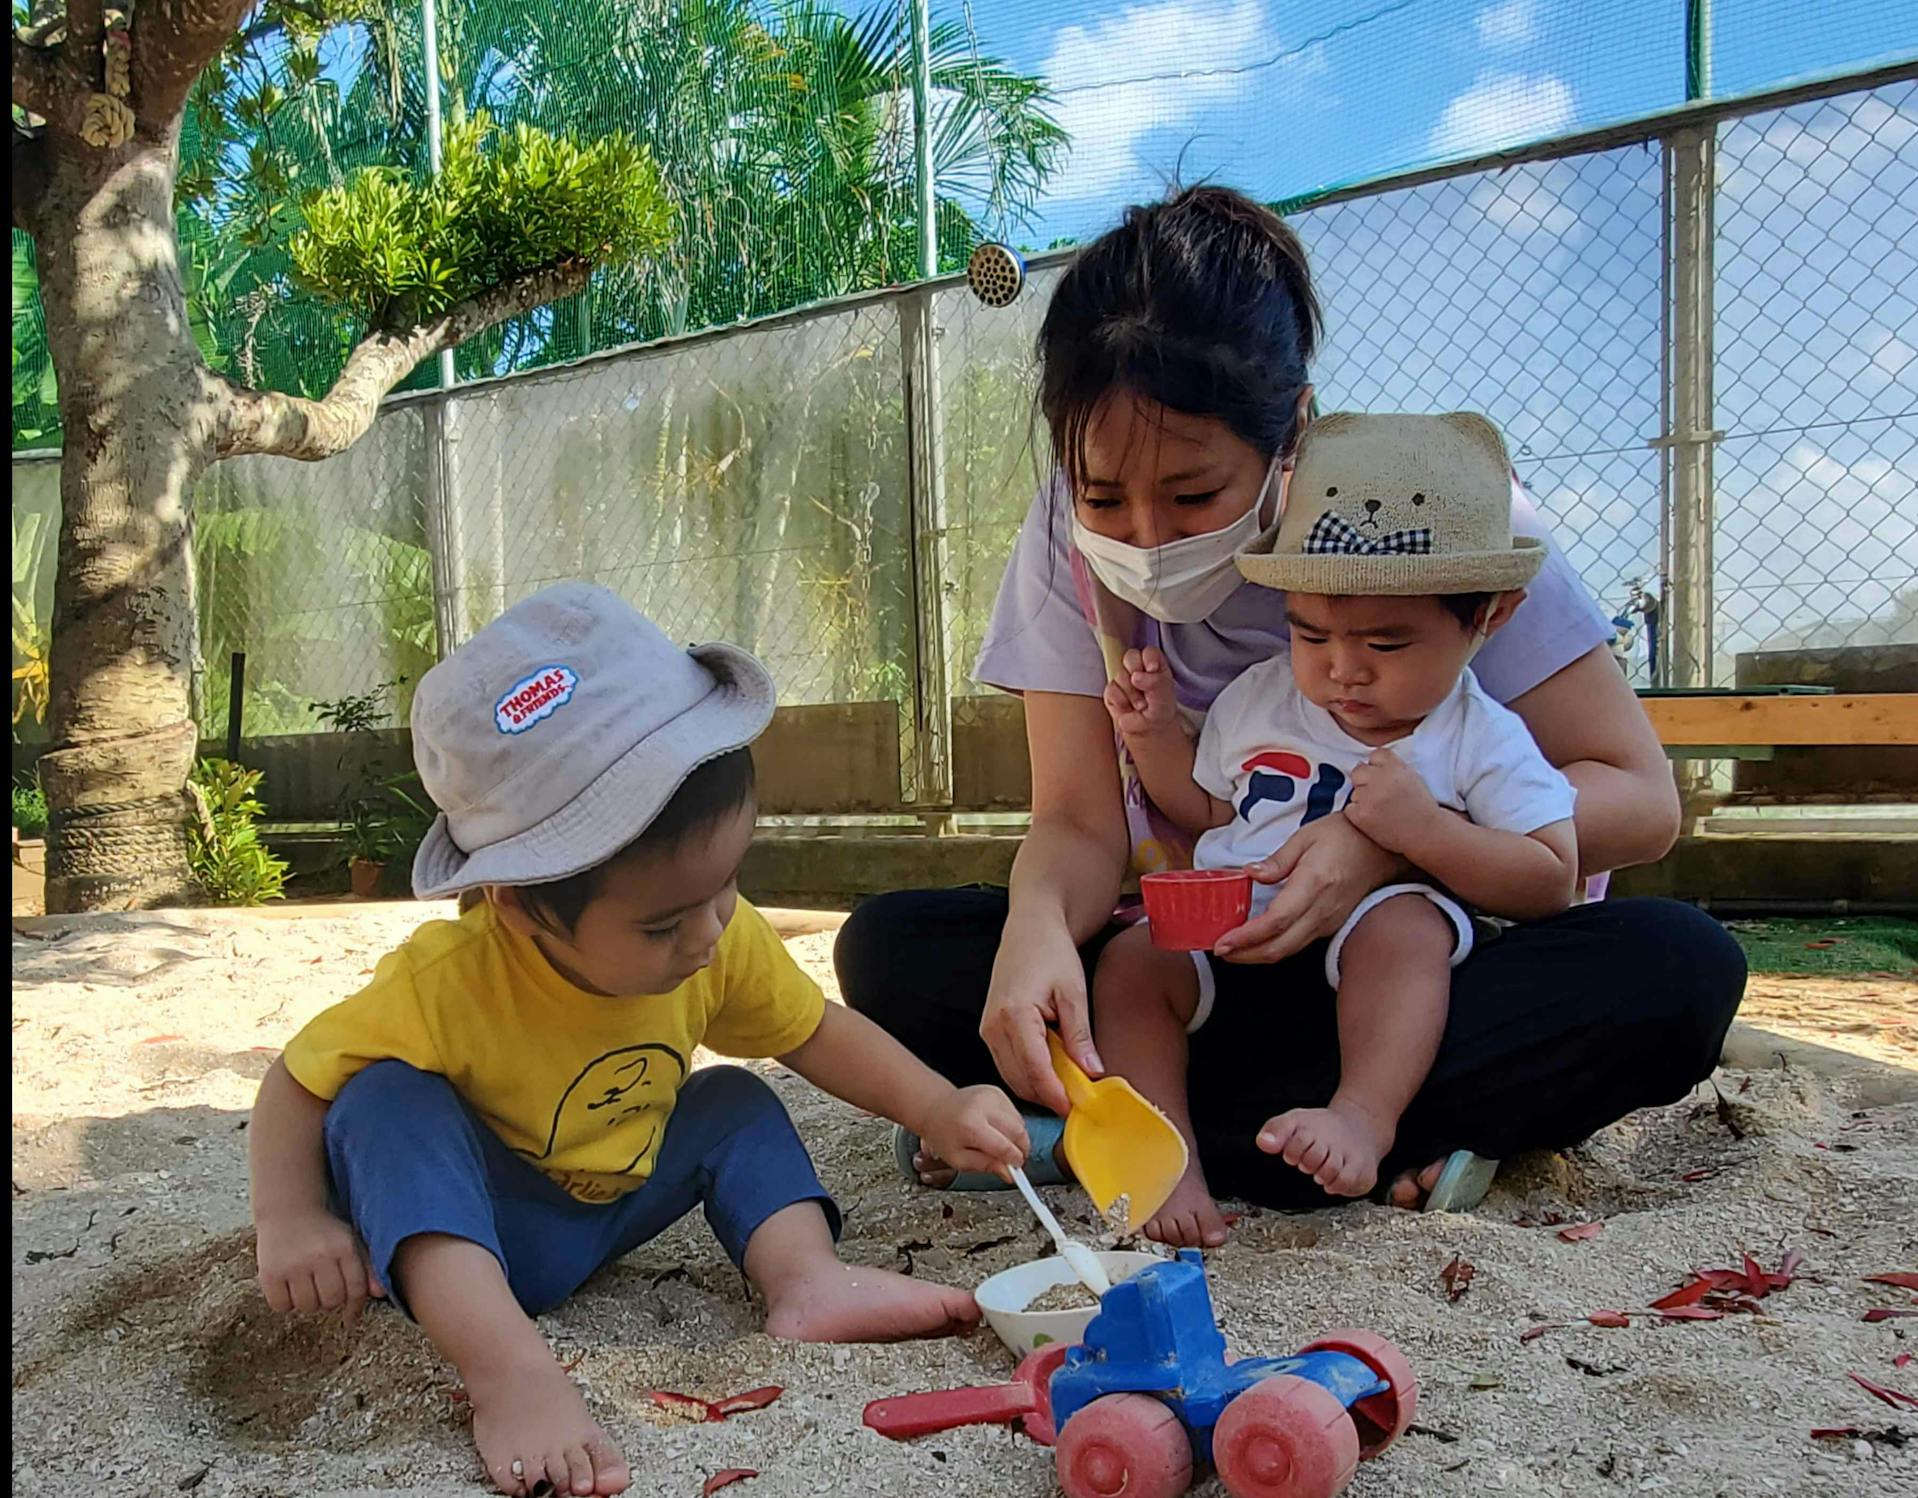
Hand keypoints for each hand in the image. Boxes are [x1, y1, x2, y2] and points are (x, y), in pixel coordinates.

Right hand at [256, 1209, 384, 1323]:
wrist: (287, 1209)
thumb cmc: (324, 1230)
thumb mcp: (350, 1241)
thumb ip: (366, 1266)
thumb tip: (380, 1294)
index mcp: (344, 1247)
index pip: (355, 1289)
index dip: (355, 1307)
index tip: (350, 1317)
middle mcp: (320, 1256)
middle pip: (331, 1301)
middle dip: (330, 1302)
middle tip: (323, 1290)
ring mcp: (294, 1265)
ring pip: (307, 1306)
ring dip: (308, 1302)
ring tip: (306, 1285)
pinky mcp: (270, 1273)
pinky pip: (281, 1305)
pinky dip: (285, 1302)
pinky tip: (288, 1287)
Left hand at [918, 1085, 1030, 1180]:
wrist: (935, 1108)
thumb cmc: (943, 1134)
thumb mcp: (958, 1159)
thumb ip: (985, 1166)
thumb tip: (1008, 1173)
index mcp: (971, 1126)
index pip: (1004, 1146)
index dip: (1014, 1161)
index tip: (1016, 1169)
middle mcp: (983, 1106)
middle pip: (1018, 1132)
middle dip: (1021, 1149)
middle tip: (1014, 1160)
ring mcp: (991, 1096)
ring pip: (1020, 1122)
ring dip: (1017, 1137)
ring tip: (1002, 1143)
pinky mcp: (996, 1091)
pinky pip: (1015, 1113)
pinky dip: (1013, 1125)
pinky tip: (998, 1129)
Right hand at [982, 913, 1102, 1114]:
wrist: (1030, 926)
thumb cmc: (1051, 951)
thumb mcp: (1073, 991)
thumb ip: (1080, 1035)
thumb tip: (1092, 1071)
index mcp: (1014, 1014)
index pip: (1035, 1069)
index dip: (1056, 1094)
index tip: (1076, 1108)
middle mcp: (993, 1025)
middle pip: (1020, 1079)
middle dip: (1048, 1095)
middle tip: (1078, 1100)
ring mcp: (987, 1029)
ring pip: (1012, 1076)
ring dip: (1038, 1087)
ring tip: (1069, 1085)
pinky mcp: (988, 1029)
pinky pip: (1007, 1063)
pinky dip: (1029, 1073)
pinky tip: (1052, 1069)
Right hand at [1101, 647, 1180, 739]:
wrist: (1149, 729)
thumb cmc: (1160, 709)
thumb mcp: (1164, 695)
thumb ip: (1154, 682)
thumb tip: (1135, 676)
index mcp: (1154, 663)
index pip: (1149, 652)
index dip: (1148, 659)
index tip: (1152, 670)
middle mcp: (1138, 668)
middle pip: (1130, 656)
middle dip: (1136, 670)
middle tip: (1143, 687)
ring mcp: (1123, 678)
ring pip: (1121, 675)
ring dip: (1132, 693)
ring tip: (1141, 705)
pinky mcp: (1111, 691)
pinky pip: (1111, 689)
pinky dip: (1122, 701)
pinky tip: (1129, 708)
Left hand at [1213, 813, 1404, 964]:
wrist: (1381, 849)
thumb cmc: (1344, 836)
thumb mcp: (1306, 836)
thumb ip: (1277, 860)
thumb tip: (1250, 874)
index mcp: (1314, 884)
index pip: (1276, 921)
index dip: (1247, 936)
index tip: (1223, 942)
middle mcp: (1322, 910)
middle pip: (1281, 946)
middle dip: (1246, 955)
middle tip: (1220, 951)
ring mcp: (1329, 921)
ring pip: (1290, 950)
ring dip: (1258, 955)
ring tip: (1232, 950)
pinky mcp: (1331, 925)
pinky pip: (1299, 944)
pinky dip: (1274, 948)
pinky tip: (1258, 942)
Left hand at [1343, 748, 1441, 854]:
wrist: (1427, 834)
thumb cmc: (1421, 807)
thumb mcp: (1412, 777)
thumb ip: (1392, 767)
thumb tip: (1369, 763)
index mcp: (1396, 767)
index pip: (1375, 755)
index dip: (1378, 767)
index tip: (1384, 778)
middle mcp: (1381, 779)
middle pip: (1358, 771)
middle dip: (1365, 781)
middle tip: (1378, 796)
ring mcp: (1370, 797)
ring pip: (1354, 792)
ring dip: (1363, 800)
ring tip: (1381, 811)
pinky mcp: (1361, 814)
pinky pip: (1350, 808)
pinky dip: (1358, 815)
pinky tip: (1374, 820)